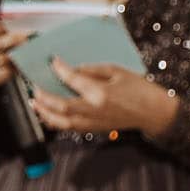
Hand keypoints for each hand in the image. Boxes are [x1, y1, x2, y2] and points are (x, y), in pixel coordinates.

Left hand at [30, 58, 180, 134]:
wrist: (154, 113)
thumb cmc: (140, 90)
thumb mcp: (119, 71)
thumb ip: (94, 70)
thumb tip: (73, 70)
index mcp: (102, 93)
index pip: (73, 80)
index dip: (60, 69)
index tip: (53, 62)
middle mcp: (95, 109)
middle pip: (61, 105)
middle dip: (44, 96)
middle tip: (35, 86)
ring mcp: (94, 122)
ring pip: (62, 121)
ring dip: (45, 113)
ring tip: (35, 103)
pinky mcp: (95, 129)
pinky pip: (70, 128)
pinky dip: (56, 122)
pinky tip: (48, 115)